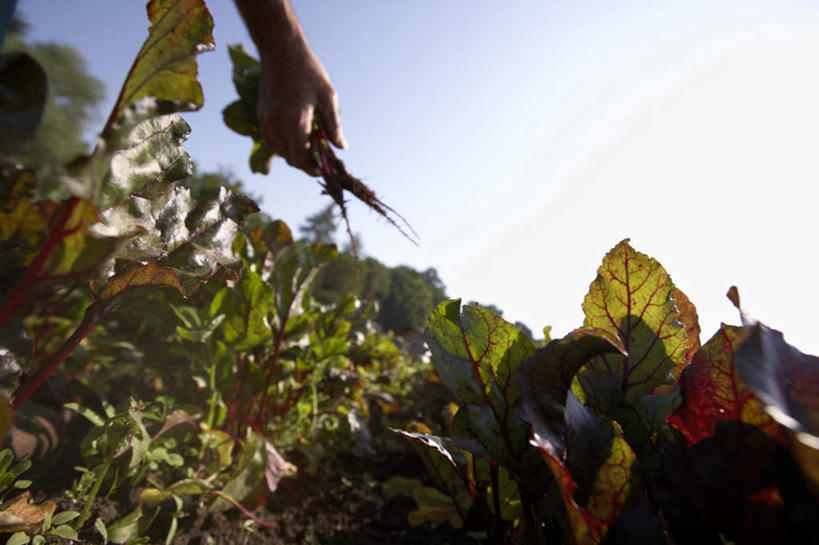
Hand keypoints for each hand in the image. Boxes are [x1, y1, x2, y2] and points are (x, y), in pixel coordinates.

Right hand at [256, 38, 345, 175]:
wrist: (280, 50)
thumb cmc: (308, 71)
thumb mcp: (328, 97)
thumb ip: (334, 125)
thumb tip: (341, 147)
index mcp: (294, 122)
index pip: (300, 160)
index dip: (313, 169)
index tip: (323, 168)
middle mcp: (276, 125)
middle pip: (290, 159)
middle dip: (306, 163)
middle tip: (320, 157)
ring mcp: (265, 121)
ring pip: (279, 152)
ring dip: (294, 154)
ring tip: (310, 144)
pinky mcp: (261, 116)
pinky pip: (271, 141)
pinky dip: (283, 145)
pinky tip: (295, 135)